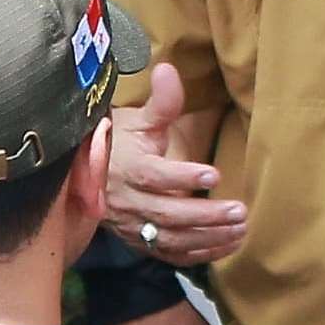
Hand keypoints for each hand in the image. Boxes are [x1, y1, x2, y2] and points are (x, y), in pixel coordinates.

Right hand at [102, 62, 244, 265]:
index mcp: (127, 167)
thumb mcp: (138, 120)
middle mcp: (128, 201)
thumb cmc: (117, 142)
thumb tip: (169, 69)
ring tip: (240, 229)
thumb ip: (160, 101)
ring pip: (171, 239)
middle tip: (240, 211)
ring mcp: (132, 226)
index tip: (215, 174)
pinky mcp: (139, 242)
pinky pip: (169, 254)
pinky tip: (226, 246)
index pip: (155, 176)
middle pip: (167, 214)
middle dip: (205, 215)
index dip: (183, 176)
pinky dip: (198, 254)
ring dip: (207, 237)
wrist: (83, 174)